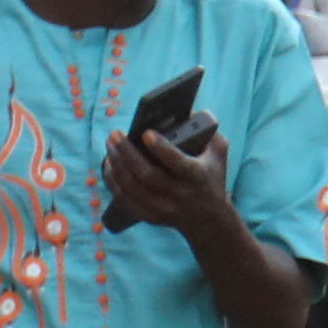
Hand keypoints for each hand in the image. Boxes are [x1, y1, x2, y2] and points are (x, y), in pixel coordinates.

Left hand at [105, 114, 232, 243]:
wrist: (208, 218)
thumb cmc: (211, 177)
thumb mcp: (218, 153)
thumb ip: (209, 129)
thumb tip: (188, 109)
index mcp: (197, 176)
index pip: (178, 163)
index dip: (160, 148)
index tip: (145, 132)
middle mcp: (180, 195)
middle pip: (147, 175)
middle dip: (127, 153)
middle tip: (115, 134)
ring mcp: (163, 209)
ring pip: (131, 187)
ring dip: (116, 164)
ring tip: (110, 145)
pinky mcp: (150, 216)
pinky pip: (124, 200)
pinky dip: (113, 182)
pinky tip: (109, 165)